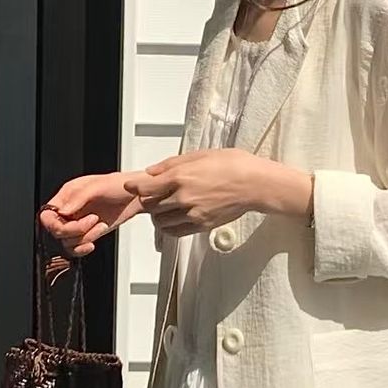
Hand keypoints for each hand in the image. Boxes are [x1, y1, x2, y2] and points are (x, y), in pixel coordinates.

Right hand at [39, 172, 142, 256]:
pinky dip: (83, 248)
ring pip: (66, 241)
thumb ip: (78, 198)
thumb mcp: (99, 186)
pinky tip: (93, 241)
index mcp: (67, 195)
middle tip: (92, 220)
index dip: (54, 222)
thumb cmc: (119, 185)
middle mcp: (70, 210)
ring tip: (100, 225)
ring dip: (84, 237)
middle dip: (74, 230)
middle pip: (55, 230)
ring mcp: (78, 223)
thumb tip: (62, 211)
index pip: (47, 214)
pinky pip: (75, 248)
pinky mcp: (88, 234)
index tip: (71, 219)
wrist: (136, 196)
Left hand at [123, 150, 311, 237]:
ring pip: (161, 221)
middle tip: (152, 194)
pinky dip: (169, 227)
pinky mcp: (202, 225)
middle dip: (148, 200)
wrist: (256, 184)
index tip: (131, 187)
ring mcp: (193, 213)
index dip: (135, 187)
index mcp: (181, 177)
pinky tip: (174, 218)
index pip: (146, 187)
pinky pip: (176, 232)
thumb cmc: (234, 165)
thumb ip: (172, 164)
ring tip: (164, 206)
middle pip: (151, 205)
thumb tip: (152, 171)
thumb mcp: (200, 155)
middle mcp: (184, 197)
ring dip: (158, 215)